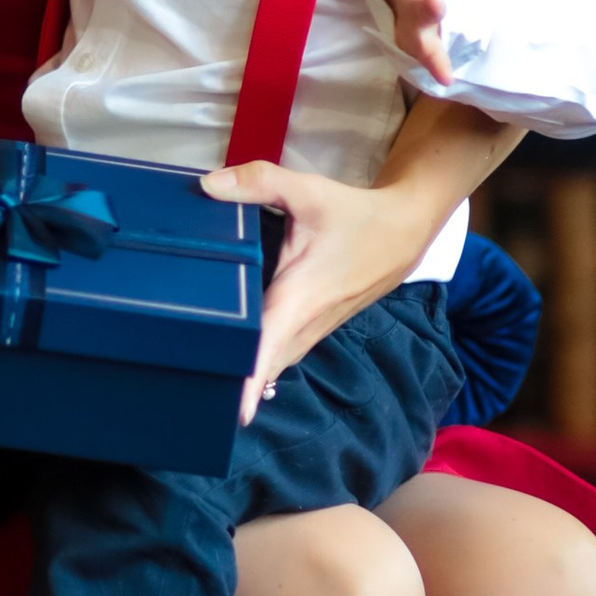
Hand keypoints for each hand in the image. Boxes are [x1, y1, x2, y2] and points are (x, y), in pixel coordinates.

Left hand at [199, 157, 441, 424]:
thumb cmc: (355, 217)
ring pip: (274, 364)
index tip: (233, 412)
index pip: (269, 349)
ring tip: (203, 386)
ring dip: (246, 377)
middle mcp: (305, 324)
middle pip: (264, 368)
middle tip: (191, 394)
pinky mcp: (314, 329)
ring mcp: (312, 331)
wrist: (404, 233)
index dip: (249, 381)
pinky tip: (232, 360)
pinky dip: (260, 363)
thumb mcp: (308, 191)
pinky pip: (282, 355)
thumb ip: (257, 183)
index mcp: (299, 299)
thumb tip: (206, 185)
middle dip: (232, 385)